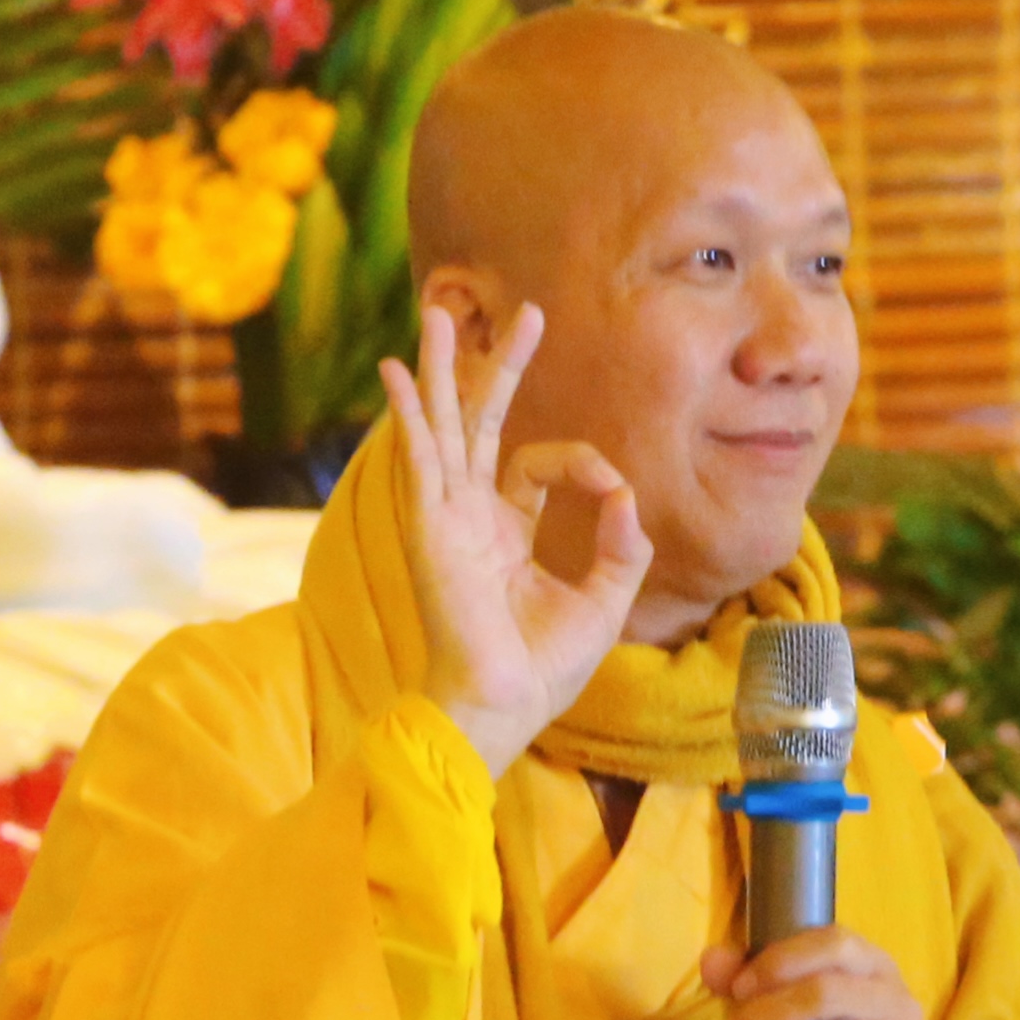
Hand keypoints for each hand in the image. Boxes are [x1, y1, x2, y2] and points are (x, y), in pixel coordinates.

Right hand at [376, 298, 652, 775]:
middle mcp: (469, 516)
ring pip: (445, 426)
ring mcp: (446, 518)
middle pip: (481, 422)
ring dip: (441, 369)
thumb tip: (625, 496)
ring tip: (435, 313)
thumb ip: (619, 545)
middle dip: (497, 366)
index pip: (538, 464)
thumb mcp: (603, 598)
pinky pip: (420, 459)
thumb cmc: (543, 668)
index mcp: (504, 531)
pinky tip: (394, 374)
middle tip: (524, 313)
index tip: (611, 493)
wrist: (502, 706)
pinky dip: (409, 414)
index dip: (583, 464)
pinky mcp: (430, 528)